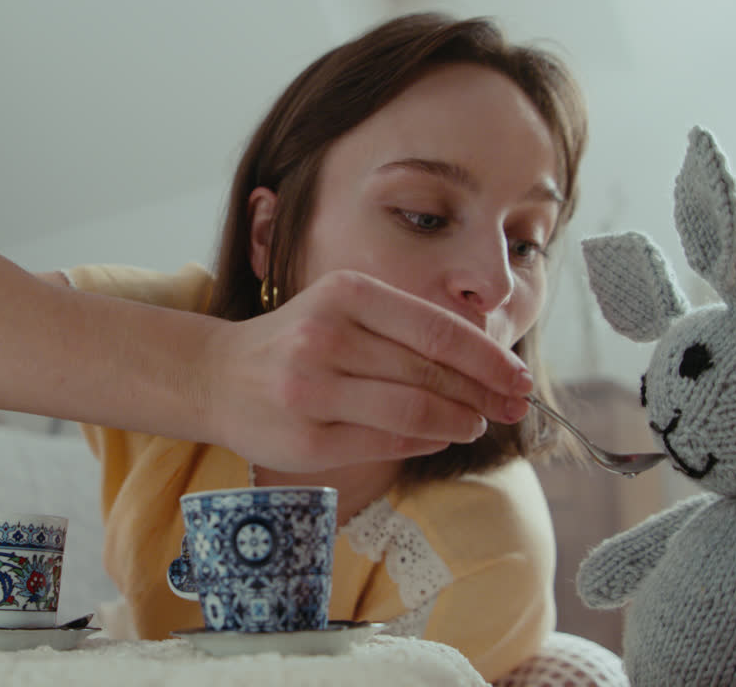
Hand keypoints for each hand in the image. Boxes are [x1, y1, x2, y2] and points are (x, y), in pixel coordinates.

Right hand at [202, 270, 532, 472]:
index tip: (519, 377)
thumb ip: (406, 329)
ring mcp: (311, 390)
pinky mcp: (305, 438)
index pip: (438, 330)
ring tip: (476, 423)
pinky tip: (440, 436)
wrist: (217, 376)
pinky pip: (385, 442)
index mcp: (345, 293)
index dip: (489, 359)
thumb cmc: (295, 342)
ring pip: (412, 411)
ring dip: (459, 421)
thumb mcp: (345, 309)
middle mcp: (325, 336)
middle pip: (431, 373)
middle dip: (484, 393)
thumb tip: (488, 366)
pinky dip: (424, 441)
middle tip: (513, 407)